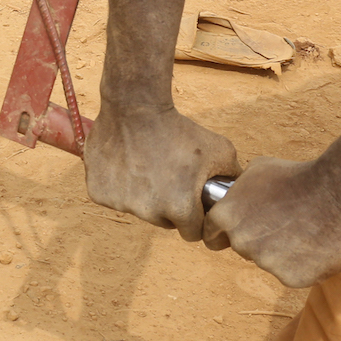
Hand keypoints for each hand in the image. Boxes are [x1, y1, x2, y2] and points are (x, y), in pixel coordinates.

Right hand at [85, 105, 238, 241]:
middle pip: (163, 222)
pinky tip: (126, 167)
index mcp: (180, 209)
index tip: (191, 204)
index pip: (192, 233)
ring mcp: (121, 203)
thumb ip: (232, 176)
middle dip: (169, 208)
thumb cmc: (179, 129)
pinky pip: (113, 198)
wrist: (135, 108)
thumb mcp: (220, 150)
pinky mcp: (98, 193)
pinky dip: (119, 188)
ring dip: (143, 197)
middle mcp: (148, 212)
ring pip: (138, 210)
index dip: (195, 219)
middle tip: (169, 181)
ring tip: (147, 169)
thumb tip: (242, 192)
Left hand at [204, 157, 340, 287]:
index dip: (226, 233)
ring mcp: (265, 262)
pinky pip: (295, 275)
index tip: (243, 230)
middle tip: (283, 227)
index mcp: (225, 216)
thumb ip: (241, 190)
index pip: (213, 235)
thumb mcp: (257, 171)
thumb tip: (238, 194)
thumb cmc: (298, 175)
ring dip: (283, 254)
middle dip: (259, 241)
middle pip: (244, 249)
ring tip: (305, 234)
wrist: (339, 191)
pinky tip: (317, 248)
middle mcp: (241, 242)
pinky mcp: (292, 278)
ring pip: (270, 263)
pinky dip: (306, 267)